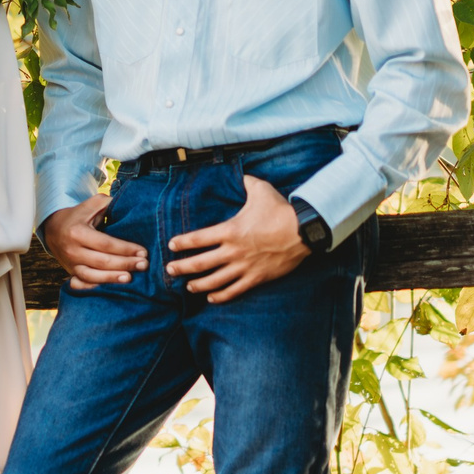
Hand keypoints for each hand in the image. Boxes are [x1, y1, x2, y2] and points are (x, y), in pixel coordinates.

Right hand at [42, 195, 145, 289]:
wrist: (53, 229)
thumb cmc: (78, 216)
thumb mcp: (91, 205)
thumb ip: (109, 204)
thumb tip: (130, 207)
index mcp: (77, 232)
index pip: (106, 244)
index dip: (125, 249)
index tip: (143, 252)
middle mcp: (72, 250)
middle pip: (102, 261)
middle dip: (125, 264)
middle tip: (144, 265)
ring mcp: (70, 264)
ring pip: (92, 276)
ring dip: (112, 278)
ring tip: (130, 278)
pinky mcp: (71, 273)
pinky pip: (83, 284)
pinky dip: (96, 287)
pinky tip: (111, 288)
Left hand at [165, 174, 307, 301]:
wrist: (304, 231)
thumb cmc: (281, 210)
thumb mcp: (261, 190)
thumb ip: (248, 183)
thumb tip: (244, 175)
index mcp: (229, 230)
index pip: (197, 239)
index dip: (181, 243)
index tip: (171, 245)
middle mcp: (232, 251)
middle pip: (199, 263)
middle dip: (181, 268)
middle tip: (169, 270)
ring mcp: (244, 266)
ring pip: (214, 280)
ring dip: (198, 284)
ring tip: (188, 286)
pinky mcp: (256, 278)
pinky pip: (234, 290)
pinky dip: (221, 295)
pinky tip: (211, 298)